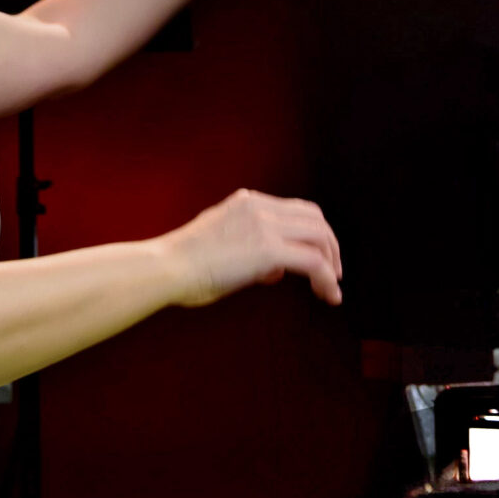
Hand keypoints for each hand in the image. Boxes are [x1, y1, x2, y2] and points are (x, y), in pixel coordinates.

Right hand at [162, 188, 342, 307]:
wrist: (166, 268)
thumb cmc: (184, 266)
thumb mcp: (221, 246)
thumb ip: (251, 251)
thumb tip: (276, 271)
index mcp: (246, 202)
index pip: (295, 210)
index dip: (312, 234)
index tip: (317, 258)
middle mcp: (259, 206)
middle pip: (315, 218)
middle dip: (330, 246)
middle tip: (332, 272)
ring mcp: (265, 226)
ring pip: (320, 236)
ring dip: (332, 262)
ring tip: (331, 286)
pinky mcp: (268, 250)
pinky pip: (314, 262)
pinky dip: (327, 278)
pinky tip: (329, 295)